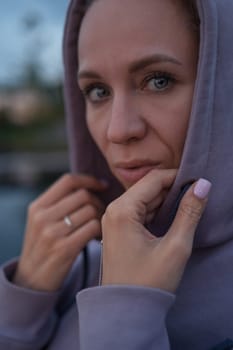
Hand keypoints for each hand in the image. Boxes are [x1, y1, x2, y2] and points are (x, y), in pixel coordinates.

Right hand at [13, 174, 106, 291]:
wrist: (32, 280)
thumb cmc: (43, 246)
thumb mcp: (41, 221)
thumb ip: (59, 203)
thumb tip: (90, 186)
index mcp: (37, 206)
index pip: (68, 181)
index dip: (89, 180)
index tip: (102, 185)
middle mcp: (42, 217)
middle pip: (83, 195)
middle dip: (98, 201)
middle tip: (101, 212)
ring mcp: (52, 233)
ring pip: (90, 211)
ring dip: (101, 217)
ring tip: (99, 225)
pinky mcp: (64, 249)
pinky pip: (93, 227)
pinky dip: (100, 230)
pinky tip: (98, 237)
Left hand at [101, 169, 210, 292]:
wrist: (125, 310)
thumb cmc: (148, 283)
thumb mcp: (175, 246)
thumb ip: (189, 212)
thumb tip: (202, 185)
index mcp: (122, 210)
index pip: (154, 179)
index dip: (178, 177)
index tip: (198, 182)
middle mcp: (113, 210)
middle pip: (148, 187)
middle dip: (172, 190)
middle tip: (195, 198)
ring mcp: (113, 220)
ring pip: (144, 199)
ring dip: (165, 201)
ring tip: (186, 209)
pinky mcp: (117, 229)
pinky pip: (139, 211)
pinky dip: (156, 212)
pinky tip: (170, 219)